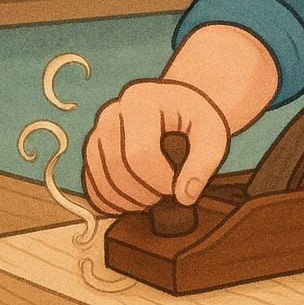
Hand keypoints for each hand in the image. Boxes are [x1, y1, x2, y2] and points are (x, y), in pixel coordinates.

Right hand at [82, 79, 229, 213]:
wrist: (181, 106)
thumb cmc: (197, 119)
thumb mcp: (212, 134)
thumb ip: (203, 163)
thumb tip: (184, 197)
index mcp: (142, 101)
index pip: (140, 153)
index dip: (158, 181)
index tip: (177, 187)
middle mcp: (114, 111)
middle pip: (117, 167)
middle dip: (142, 193)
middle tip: (164, 196)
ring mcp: (98, 129)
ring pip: (100, 176)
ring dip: (125, 200)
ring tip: (150, 199)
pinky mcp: (93, 148)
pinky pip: (90, 181)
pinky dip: (107, 200)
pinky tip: (130, 203)